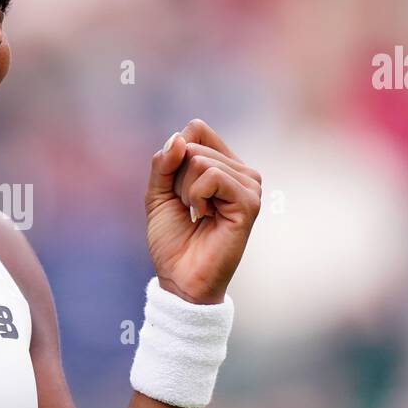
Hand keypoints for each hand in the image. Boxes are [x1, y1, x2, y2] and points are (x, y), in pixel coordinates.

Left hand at [144, 119, 261, 303]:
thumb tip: (179, 138)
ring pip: (200, 160)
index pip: (197, 129)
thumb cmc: (173, 240)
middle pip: (194, 144)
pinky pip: (211, 176)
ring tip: (197, 215)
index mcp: (223, 165)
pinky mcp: (250, 202)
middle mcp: (241, 172)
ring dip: (185, 191)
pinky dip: (196, 197)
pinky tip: (204, 217)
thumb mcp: (158, 193)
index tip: (177, 189)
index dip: (174, 156)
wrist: (180, 278)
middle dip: (177, 179)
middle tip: (189, 209)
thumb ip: (163, 162)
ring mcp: (249, 186)